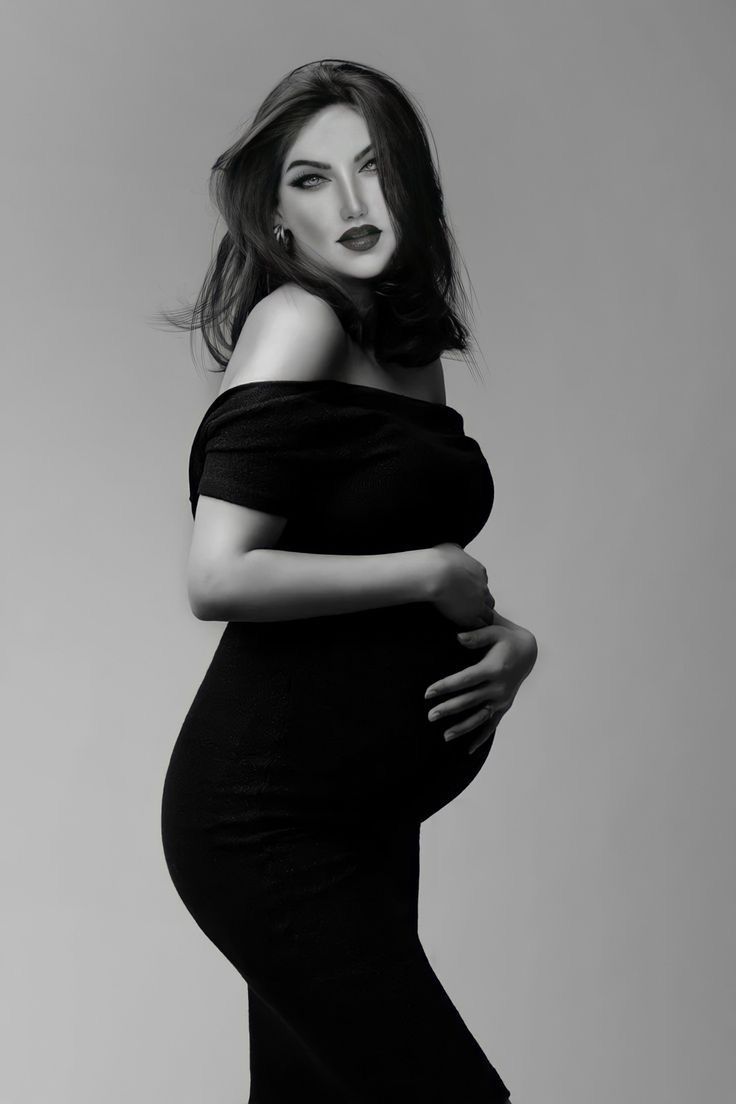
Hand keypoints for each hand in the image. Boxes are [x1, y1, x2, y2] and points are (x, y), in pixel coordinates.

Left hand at [424, 623, 537, 754]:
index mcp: (494, 669)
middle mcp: (499, 687)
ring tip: (445, 736)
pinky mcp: (505, 705)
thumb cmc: (507, 639)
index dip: (446, 686)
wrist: (529, 652)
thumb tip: (457, 637)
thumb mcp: (494, 631)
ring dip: (463, 728)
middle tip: (430, 716)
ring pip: (480, 717)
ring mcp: (503, 699)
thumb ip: (476, 636)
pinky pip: (492, 724)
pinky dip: (482, 737)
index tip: (428, 693)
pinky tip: (468, 749)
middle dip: (449, 709)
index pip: (465, 680)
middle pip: (469, 701)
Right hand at [429, 542, 495, 628]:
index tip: (466, 592)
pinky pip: (479, 625)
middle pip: (488, 599)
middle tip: (469, 607)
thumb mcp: (450, 548)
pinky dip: (474, 626)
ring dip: (480, 617)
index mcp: (479, 571)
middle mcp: (483, 587)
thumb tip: (456, 551)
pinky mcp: (472, 616)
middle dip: (480, 603)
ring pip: (488, 614)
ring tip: (470, 621)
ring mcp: (479, 603)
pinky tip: (466, 627)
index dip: (475, 588)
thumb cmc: (439, 560)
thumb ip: (457, 552)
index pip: (483, 582)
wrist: (435, 574)